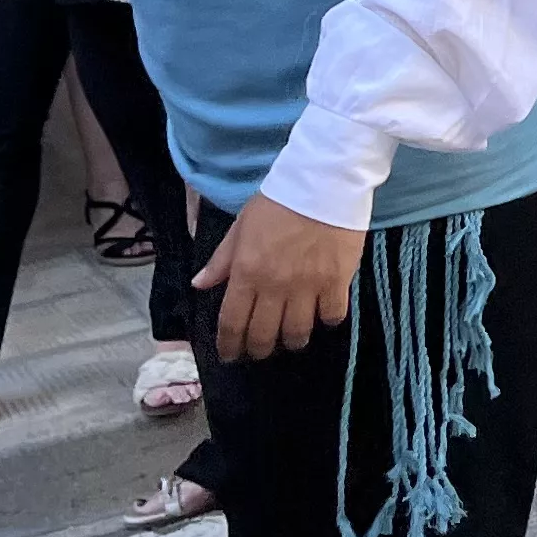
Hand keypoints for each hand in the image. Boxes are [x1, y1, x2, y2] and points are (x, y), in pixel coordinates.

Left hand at [192, 195, 366, 363]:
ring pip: (297, 332)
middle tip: (259, 350)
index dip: (229, 345)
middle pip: (263, 335)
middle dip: (258, 349)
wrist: (325, 182)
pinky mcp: (337, 281)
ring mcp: (308, 286)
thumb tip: (199, 285)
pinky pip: (331, 316)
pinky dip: (325, 321)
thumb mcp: (241, 226)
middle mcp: (275, 286)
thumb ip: (221, 260)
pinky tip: (322, 315)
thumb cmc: (278, 202)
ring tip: (290, 338)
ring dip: (291, 340)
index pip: (232, 322)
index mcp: (247, 272)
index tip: (229, 354)